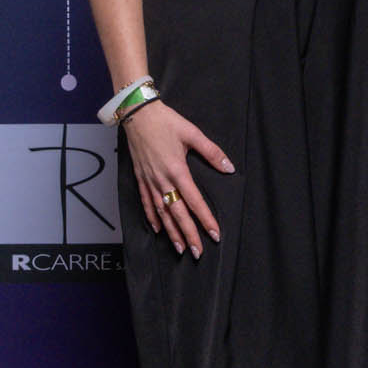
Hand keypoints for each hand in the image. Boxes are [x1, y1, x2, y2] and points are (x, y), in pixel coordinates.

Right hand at [119, 101, 234, 257]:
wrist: (137, 114)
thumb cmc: (166, 122)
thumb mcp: (193, 134)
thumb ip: (212, 152)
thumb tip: (229, 168)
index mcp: (177, 170)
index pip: (194, 201)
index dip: (205, 219)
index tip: (214, 233)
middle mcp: (161, 180)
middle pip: (177, 214)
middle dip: (188, 234)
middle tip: (198, 252)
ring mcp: (149, 181)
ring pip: (161, 213)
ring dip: (171, 232)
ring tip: (180, 248)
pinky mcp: (140, 178)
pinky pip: (147, 203)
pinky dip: (152, 218)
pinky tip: (158, 230)